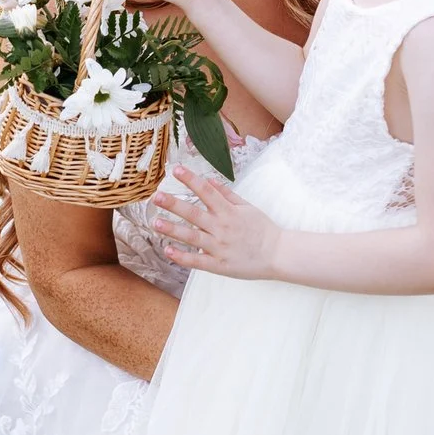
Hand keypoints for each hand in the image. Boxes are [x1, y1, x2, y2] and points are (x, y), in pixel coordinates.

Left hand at [152, 165, 281, 279]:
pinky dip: (182, 257)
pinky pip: (198, 261)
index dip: (190, 179)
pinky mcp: (219, 265)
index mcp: (228, 211)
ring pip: (192, 237)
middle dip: (174, 204)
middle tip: (156, 197)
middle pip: (194, 213)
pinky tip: (168, 250)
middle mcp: (222, 227)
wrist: (278, 254)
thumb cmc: (263, 229)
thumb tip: (209, 179)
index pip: (206, 191)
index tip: (175, 169)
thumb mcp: (247, 207)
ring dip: (173, 230)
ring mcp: (219, 247)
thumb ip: (227, 194)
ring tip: (155, 222)